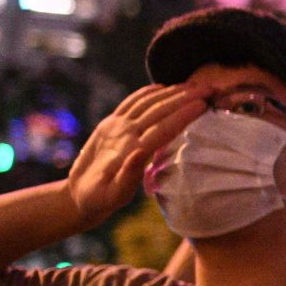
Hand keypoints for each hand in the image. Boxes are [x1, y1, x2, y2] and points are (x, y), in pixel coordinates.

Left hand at [64, 84, 207, 227]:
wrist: (75, 194)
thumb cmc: (99, 200)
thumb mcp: (113, 197)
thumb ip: (127, 177)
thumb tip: (140, 153)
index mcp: (128, 150)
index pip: (162, 128)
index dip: (184, 114)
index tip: (203, 104)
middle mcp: (122, 132)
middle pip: (159, 109)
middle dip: (186, 96)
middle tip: (210, 88)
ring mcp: (115, 124)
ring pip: (147, 101)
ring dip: (173, 90)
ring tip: (195, 84)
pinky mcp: (110, 122)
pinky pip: (131, 101)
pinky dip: (148, 91)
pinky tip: (163, 86)